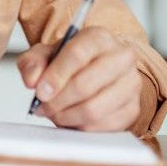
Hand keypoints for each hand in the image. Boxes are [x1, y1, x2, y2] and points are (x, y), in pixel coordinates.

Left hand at [17, 26, 141, 131]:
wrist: (92, 72)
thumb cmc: (69, 62)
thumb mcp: (44, 55)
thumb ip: (32, 63)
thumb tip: (32, 81)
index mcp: (99, 37)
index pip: (77, 55)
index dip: (55, 76)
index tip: (40, 92)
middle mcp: (121, 57)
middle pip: (87, 84)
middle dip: (59, 100)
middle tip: (44, 106)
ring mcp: (131, 84)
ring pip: (95, 109)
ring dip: (68, 116)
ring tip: (54, 114)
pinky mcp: (133, 108)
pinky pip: (104, 126)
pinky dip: (82, 127)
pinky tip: (71, 120)